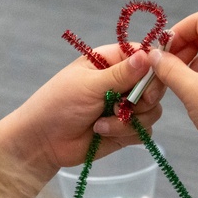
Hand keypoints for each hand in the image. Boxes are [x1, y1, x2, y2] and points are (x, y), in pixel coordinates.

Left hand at [0, 44, 165, 192]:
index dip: (152, 68)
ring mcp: (125, 107)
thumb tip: (147, 56)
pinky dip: (126, 134)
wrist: (43, 142)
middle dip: (143, 99)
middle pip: (154, 86)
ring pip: (152, 111)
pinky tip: (102, 133)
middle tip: (126, 105)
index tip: (147, 83)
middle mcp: (122, 82)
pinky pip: (144, 131)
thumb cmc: (58, 104)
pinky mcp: (125, 130)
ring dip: (129, 121)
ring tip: (101, 124)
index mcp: (110, 62)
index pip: (144, 56)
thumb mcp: (90, 85)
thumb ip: (121, 74)